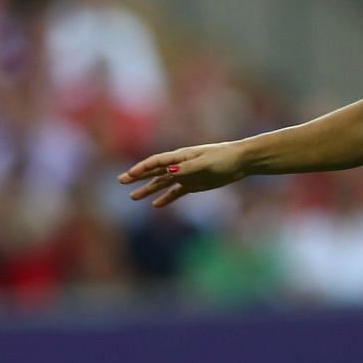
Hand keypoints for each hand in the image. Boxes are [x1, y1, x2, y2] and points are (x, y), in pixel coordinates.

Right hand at [118, 142, 246, 207]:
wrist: (241, 161)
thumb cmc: (224, 158)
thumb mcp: (205, 163)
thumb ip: (187, 168)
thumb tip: (168, 171)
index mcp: (181, 157)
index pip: (156, 162)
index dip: (142, 168)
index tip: (128, 175)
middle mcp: (180, 165)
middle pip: (155, 171)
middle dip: (138, 176)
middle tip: (121, 181)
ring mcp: (187, 175)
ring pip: (163, 183)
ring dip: (148, 189)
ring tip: (133, 197)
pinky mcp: (195, 184)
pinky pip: (176, 192)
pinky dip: (166, 198)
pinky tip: (156, 205)